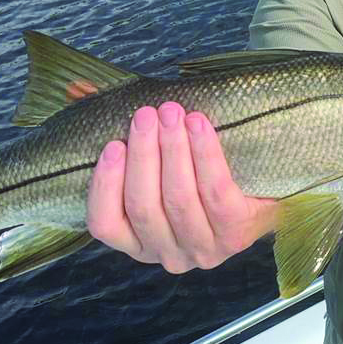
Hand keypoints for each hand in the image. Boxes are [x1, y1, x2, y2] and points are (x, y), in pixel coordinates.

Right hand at [86, 102, 277, 272]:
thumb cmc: (199, 179)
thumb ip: (118, 133)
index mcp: (138, 243)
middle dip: (143, 155)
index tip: (112, 144)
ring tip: (172, 112)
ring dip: (173, 150)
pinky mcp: (236, 236)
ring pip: (179, 199)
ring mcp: (203, 250)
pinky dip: (205, 154)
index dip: (104, 185)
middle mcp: (167, 254)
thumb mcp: (156, 164)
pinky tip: (199, 125)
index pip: (105, 224)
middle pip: (144, 205)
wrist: (264, 197)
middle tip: (146, 113)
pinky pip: (215, 192)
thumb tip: (78, 89)